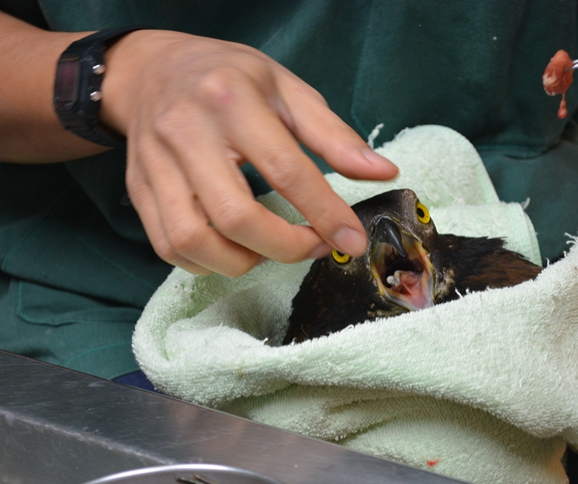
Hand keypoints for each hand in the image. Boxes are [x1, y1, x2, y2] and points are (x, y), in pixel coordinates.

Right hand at [101, 30, 397, 275]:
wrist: (150, 70)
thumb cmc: (229, 78)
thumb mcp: (288, 89)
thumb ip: (335, 135)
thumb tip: (383, 173)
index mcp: (231, 100)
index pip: (285, 170)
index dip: (325, 213)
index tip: (352, 241)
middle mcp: (187, 134)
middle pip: (236, 217)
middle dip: (286, 248)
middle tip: (315, 246)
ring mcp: (155, 165)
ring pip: (193, 240)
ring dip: (242, 262)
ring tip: (270, 249)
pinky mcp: (138, 189)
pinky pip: (167, 246)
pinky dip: (206, 263)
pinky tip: (234, 249)